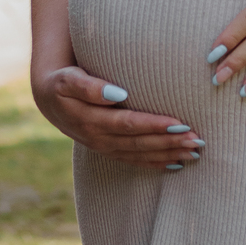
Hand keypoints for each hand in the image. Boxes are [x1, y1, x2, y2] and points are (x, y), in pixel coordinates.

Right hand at [33, 66, 203, 168]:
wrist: (48, 97)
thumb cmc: (62, 81)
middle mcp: (98, 138)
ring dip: (167, 154)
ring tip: (195, 152)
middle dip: (169, 143)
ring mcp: (103, 147)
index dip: (154, 125)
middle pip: (138, 143)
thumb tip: (117, 93)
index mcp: (90, 120)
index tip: (180, 122)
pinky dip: (155, 163)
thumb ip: (89, 86)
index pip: (128, 124)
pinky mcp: (108, 150)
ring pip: (139, 154)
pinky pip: (134, 160)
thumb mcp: (68, 80)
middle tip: (197, 140)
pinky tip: (177, 164)